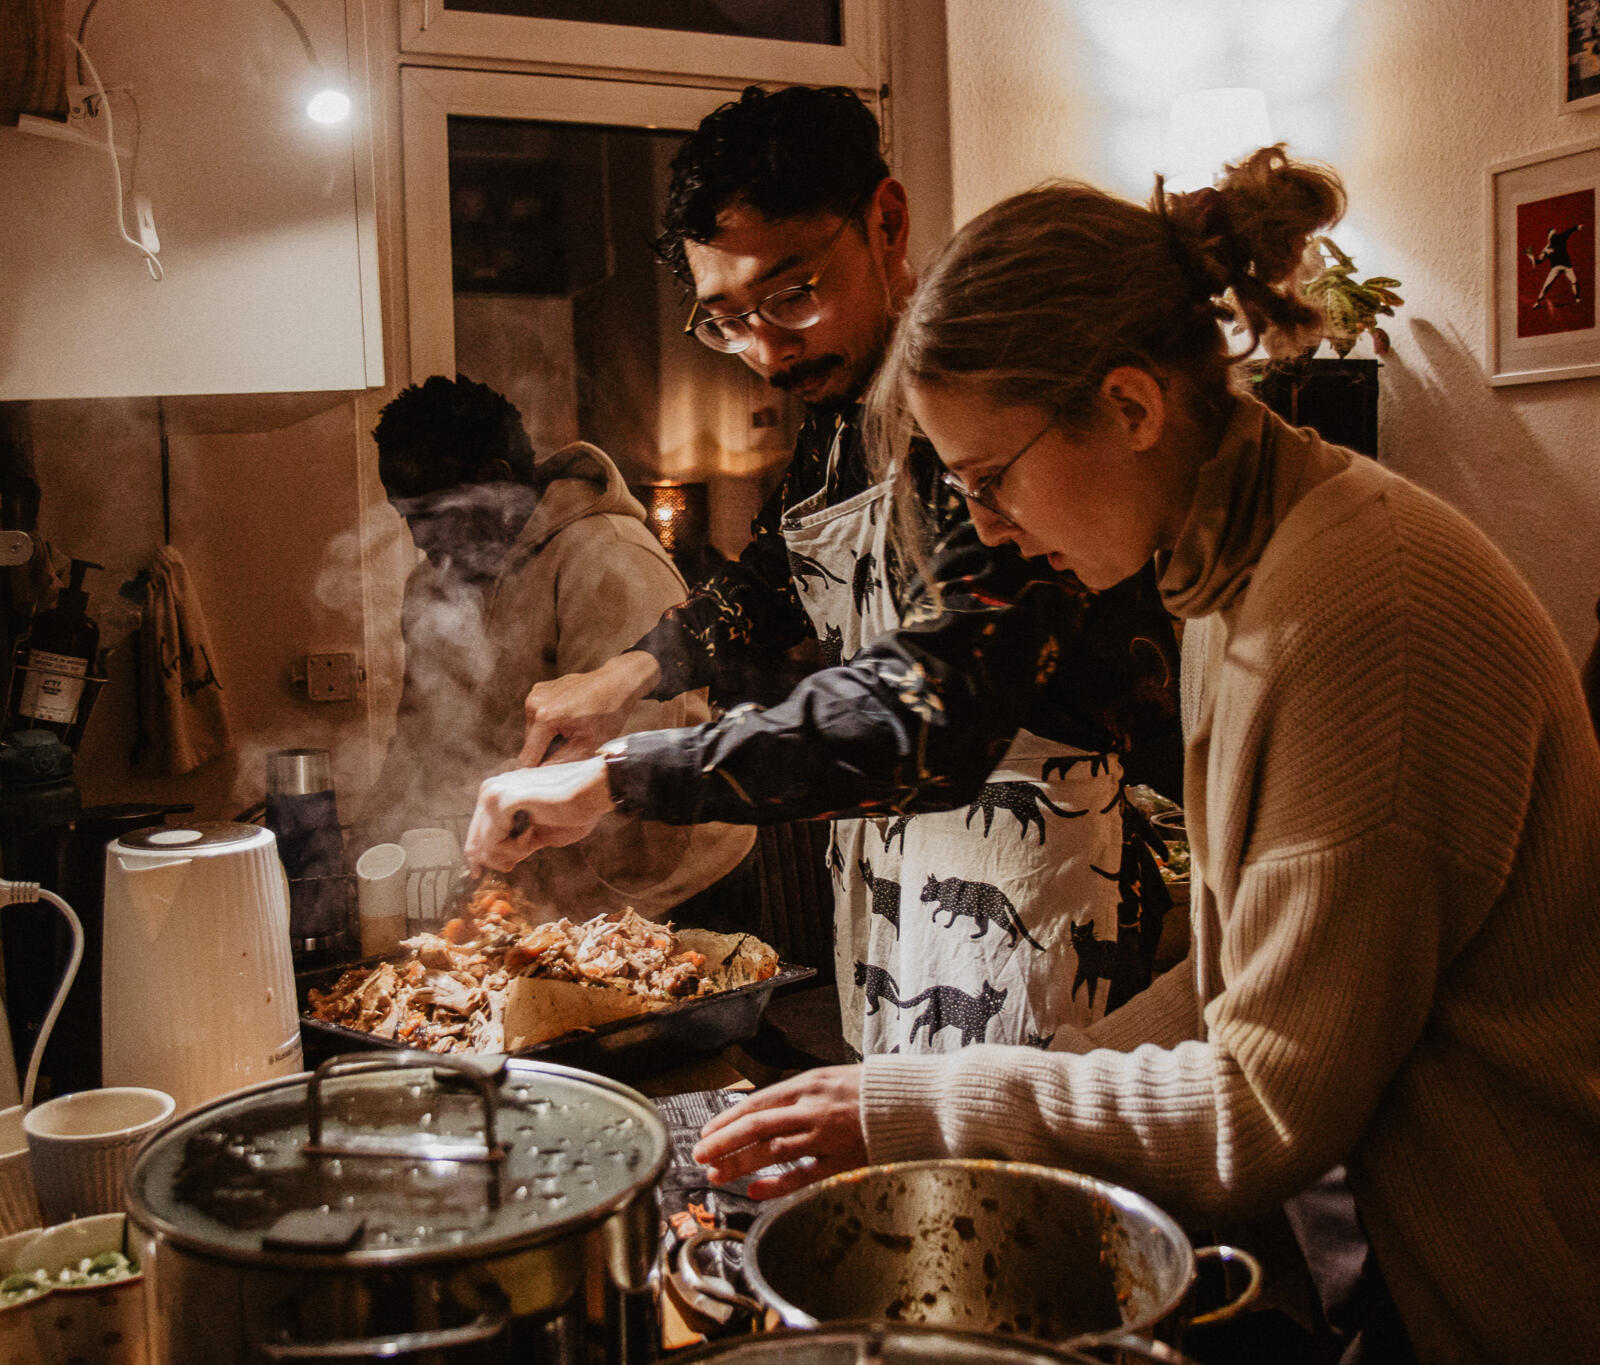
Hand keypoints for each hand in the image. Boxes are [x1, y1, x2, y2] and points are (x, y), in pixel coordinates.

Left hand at [464, 757, 613, 873]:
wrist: (595, 789)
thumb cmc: (575, 810)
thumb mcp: (539, 834)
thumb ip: (515, 843)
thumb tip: (491, 861)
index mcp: (497, 792)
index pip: (476, 831)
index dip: (477, 856)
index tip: (476, 874)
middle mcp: (490, 789)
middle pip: (475, 843)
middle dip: (497, 859)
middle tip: (525, 851)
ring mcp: (494, 793)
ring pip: (484, 847)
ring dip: (512, 853)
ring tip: (534, 836)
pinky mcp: (503, 801)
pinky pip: (494, 844)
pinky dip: (515, 848)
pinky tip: (533, 833)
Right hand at [520, 653, 661, 765]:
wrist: (616, 682)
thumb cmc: (608, 714)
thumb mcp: (588, 745)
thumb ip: (560, 762)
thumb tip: (540, 775)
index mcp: (545, 717)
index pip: (528, 756)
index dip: (535, 772)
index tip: (542, 782)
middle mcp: (534, 703)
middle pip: (530, 743)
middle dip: (546, 751)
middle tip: (572, 746)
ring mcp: (535, 693)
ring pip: (534, 731)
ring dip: (548, 737)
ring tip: (573, 729)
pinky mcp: (539, 689)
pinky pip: (538, 716)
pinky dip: (550, 722)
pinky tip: (570, 718)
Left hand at [691, 1066, 866, 1198]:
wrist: (913, 1102)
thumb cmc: (868, 1091)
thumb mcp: (828, 1079)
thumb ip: (796, 1095)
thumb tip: (758, 1109)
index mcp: (807, 1085)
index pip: (756, 1104)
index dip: (727, 1120)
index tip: (705, 1132)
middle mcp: (813, 1109)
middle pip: (757, 1126)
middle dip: (723, 1141)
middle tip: (699, 1155)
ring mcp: (827, 1136)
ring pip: (774, 1151)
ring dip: (741, 1163)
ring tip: (717, 1173)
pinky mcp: (843, 1160)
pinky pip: (803, 1176)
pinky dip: (777, 1184)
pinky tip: (755, 1191)